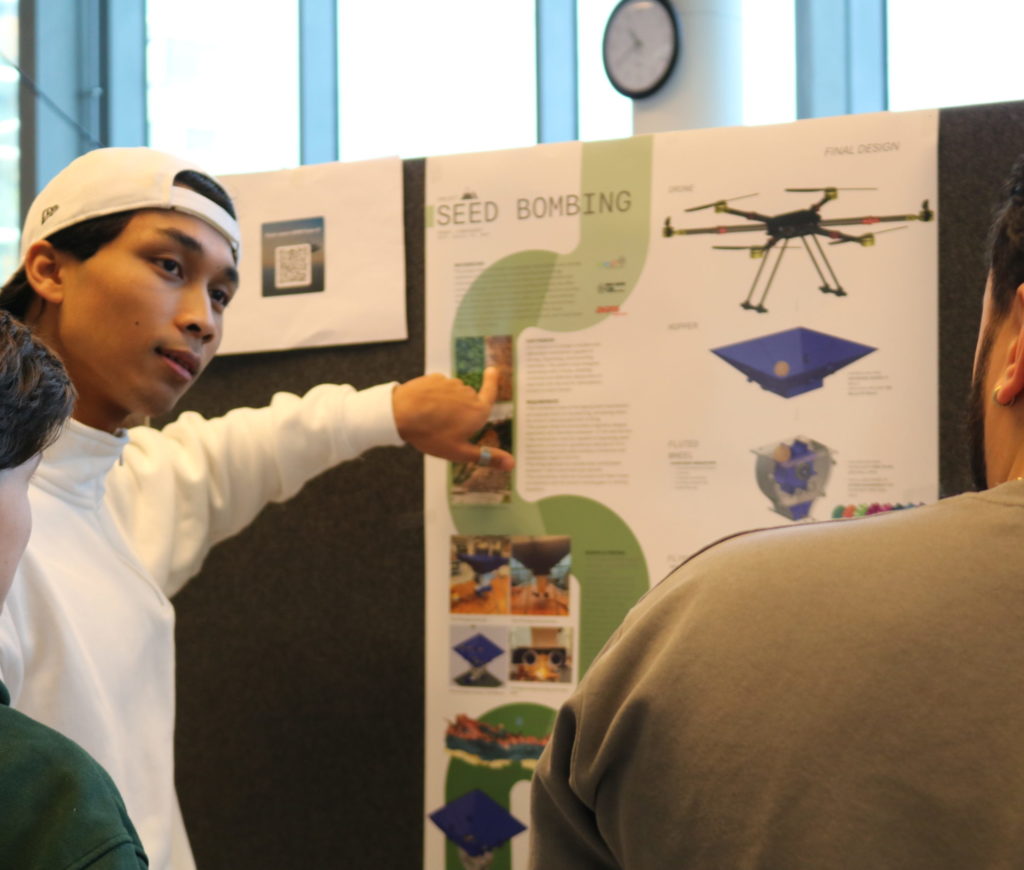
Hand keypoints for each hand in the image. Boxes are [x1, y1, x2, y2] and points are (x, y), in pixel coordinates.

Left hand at [392, 367, 514, 469]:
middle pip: (468, 400)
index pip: (491, 392)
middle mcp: (468, 394)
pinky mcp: (434, 378)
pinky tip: (424, 407)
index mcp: (477, 412)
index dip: (492, 381)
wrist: (401, 414)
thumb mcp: (460, 452)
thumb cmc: (432, 435)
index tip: (493, 370)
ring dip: (447, 402)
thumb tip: (512, 464)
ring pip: (452, 393)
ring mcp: (450, 384)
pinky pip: (438, 387)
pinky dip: (434, 395)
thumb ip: (486, 457)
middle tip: (447, 427)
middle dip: (461, 409)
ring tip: (433, 419)